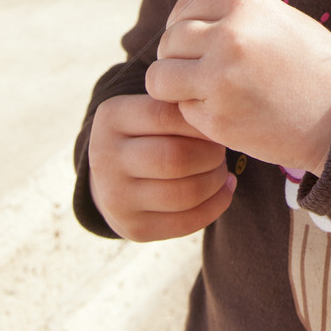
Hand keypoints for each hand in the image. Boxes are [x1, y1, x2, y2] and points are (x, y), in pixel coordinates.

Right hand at [88, 93, 234, 241]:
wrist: (113, 177)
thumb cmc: (148, 132)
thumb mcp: (149, 107)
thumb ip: (178, 103)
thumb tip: (225, 107)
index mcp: (112, 118)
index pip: (166, 115)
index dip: (200, 120)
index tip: (218, 122)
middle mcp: (105, 159)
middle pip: (176, 158)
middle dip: (212, 154)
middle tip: (221, 149)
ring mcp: (116, 198)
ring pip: (185, 193)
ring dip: (216, 180)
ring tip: (221, 169)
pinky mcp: (133, 228)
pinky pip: (187, 223)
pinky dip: (216, 204)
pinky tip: (224, 189)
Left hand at [146, 0, 330, 175]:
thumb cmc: (314, 67)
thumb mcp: (278, 21)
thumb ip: (235, 17)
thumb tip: (188, 21)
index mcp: (244, 5)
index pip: (184, 8)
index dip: (180, 26)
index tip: (188, 43)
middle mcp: (227, 36)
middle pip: (168, 41)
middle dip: (176, 58)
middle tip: (196, 73)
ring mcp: (219, 78)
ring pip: (161, 77)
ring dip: (174, 87)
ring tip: (200, 93)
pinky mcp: (216, 117)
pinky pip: (181, 110)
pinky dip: (195, 114)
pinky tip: (225, 112)